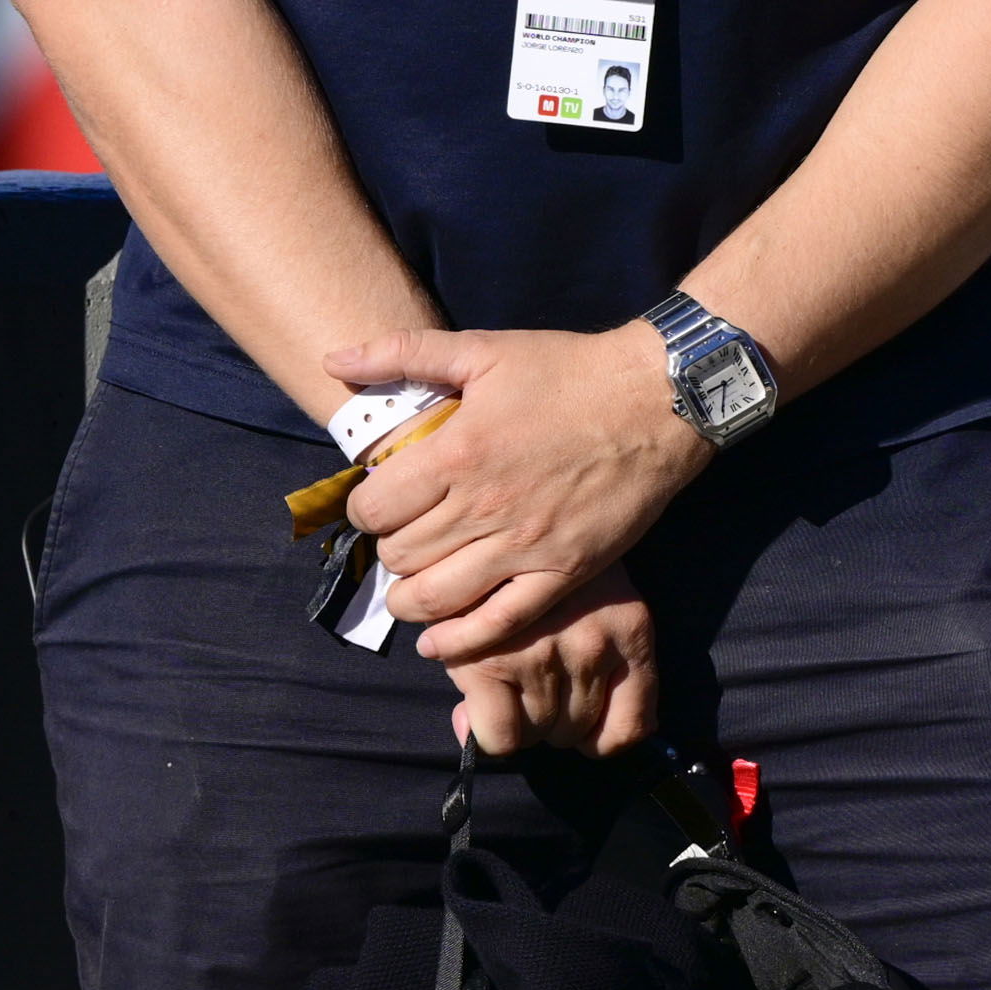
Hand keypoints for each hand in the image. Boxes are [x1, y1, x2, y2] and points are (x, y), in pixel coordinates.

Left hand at [328, 323, 706, 662]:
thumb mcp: (483, 348)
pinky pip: (497, 624)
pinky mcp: (562, 573)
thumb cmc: (569, 371)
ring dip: (409, 599)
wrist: (657, 400)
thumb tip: (334, 361)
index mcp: (457, 452)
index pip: (373, 508)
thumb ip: (402, 353)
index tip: (382, 502)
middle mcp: (484, 507)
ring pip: (435, 598)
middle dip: (388, 550)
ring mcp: (524, 547)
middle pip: (398, 556)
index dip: (365, 509)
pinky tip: (438, 641)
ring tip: (411, 585)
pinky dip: (458, 641)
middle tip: (402, 538)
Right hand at [444, 569, 659, 757]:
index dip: (597, 734)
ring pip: (538, 734)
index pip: (632, 727)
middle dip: (551, 719)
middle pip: (576, 732)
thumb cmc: (540, 556)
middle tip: (528, 684)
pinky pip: (500, 737)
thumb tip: (554, 717)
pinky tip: (477, 700)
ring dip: (519, 719)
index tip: (576, 719)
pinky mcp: (491, 663)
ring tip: (504, 679)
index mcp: (631, 627)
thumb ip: (586, 660)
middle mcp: (594, 646)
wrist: (481, 513)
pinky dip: (486, 731)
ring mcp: (543, 655)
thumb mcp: (589, 590)